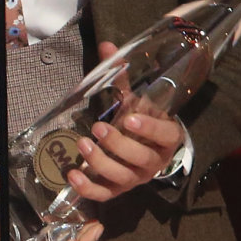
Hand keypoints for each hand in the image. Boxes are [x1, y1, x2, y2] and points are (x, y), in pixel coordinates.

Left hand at [66, 41, 185, 204]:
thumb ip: (122, 77)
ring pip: (122, 177)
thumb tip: (106, 45)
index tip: (131, 118)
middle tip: (98, 128)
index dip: (150, 129)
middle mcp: (154, 161)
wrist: (144, 151)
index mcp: (167, 137)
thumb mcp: (135, 101)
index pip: (166, 135)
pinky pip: (104, 195)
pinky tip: (73, 174)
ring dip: (100, 163)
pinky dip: (88, 188)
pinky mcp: (117, 190)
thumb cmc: (140, 123)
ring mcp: (136, 178)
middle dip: (118, 145)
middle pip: (140, 158)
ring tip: (83, 143)